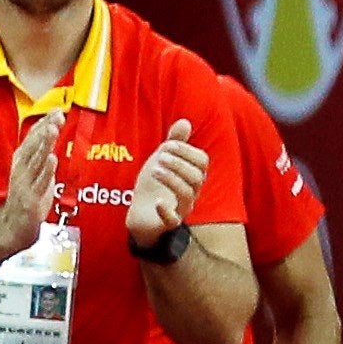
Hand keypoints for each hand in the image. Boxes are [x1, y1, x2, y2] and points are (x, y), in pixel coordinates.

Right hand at [0, 108, 65, 257]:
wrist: (14, 227)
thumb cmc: (27, 200)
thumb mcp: (35, 173)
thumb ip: (43, 156)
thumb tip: (51, 137)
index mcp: (22, 161)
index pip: (33, 138)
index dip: (44, 123)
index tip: (56, 110)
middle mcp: (21, 169)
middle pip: (33, 145)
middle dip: (45, 129)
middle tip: (56, 115)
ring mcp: (25, 183)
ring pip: (36, 160)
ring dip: (44, 144)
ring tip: (53, 129)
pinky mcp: (30, 198)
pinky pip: (40, 181)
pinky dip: (46, 170)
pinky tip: (52, 158)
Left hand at [128, 118, 208, 238]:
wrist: (141, 214)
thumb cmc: (156, 186)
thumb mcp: (162, 161)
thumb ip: (174, 143)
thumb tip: (185, 121)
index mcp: (192, 176)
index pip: (201, 162)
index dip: (186, 151)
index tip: (167, 145)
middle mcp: (191, 192)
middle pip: (196, 177)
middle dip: (179, 164)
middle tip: (160, 157)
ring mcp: (181, 208)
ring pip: (187, 195)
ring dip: (172, 179)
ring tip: (154, 170)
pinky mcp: (167, 222)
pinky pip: (173, 220)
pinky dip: (166, 210)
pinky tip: (158, 202)